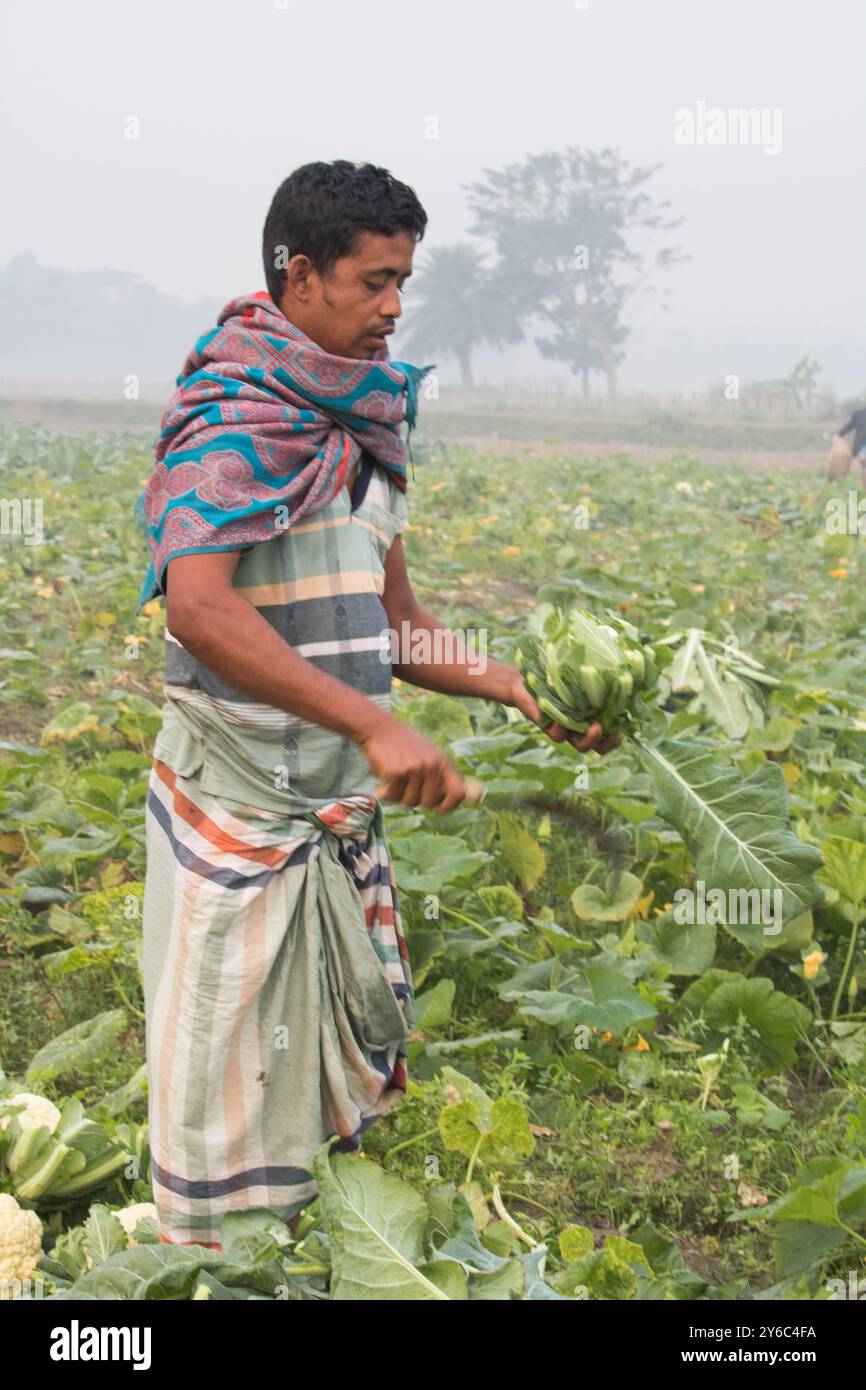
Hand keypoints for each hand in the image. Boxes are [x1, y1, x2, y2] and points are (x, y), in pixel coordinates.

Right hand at [358, 714, 467, 812]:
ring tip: (395, 782)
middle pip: (430, 802)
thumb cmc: (402, 744)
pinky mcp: (396, 773)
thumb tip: (443, 803)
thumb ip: (437, 775)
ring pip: (410, 802)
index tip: (440, 810)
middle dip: (417, 801)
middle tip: (406, 790)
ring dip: (400, 797)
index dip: (450, 806)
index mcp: (443, 761)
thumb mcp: (428, 754)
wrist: (378, 728)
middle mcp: (432, 765)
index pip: (458, 792)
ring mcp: (415, 769)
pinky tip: (385, 779)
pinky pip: (394, 796)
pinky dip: (387, 793)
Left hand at [504, 673, 622, 755]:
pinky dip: (561, 727)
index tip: (622, 728)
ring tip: (594, 726)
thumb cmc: (560, 673)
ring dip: (588, 738)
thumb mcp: (582, 676)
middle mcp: (580, 727)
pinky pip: (557, 734)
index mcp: (592, 718)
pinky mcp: (547, 726)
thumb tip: (625, 674)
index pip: (609, 736)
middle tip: (604, 727)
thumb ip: (600, 680)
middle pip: (597, 746)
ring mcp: (564, 729)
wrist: (529, 675)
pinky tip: (562, 714)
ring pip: (579, 745)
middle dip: (605, 742)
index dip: (616, 738)